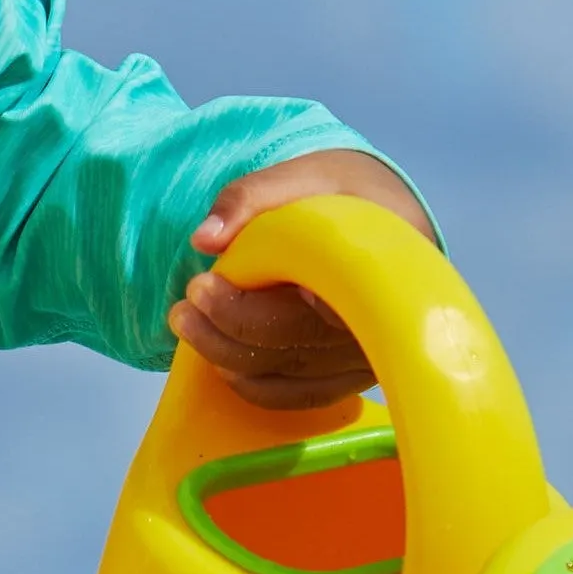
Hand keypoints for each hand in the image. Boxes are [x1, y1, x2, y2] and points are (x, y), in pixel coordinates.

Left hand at [174, 149, 436, 410]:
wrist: (380, 219)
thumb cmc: (340, 196)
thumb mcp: (299, 177)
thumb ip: (250, 199)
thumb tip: (204, 239)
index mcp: (386, 264)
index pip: (312, 301)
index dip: (251, 307)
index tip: (201, 285)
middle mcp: (391, 319)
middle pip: (299, 344)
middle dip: (228, 329)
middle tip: (182, 306)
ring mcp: (374, 355)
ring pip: (294, 378)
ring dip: (230, 359)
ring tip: (187, 323)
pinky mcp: (356, 376)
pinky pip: (302, 395)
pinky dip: (255, 384)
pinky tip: (220, 359)